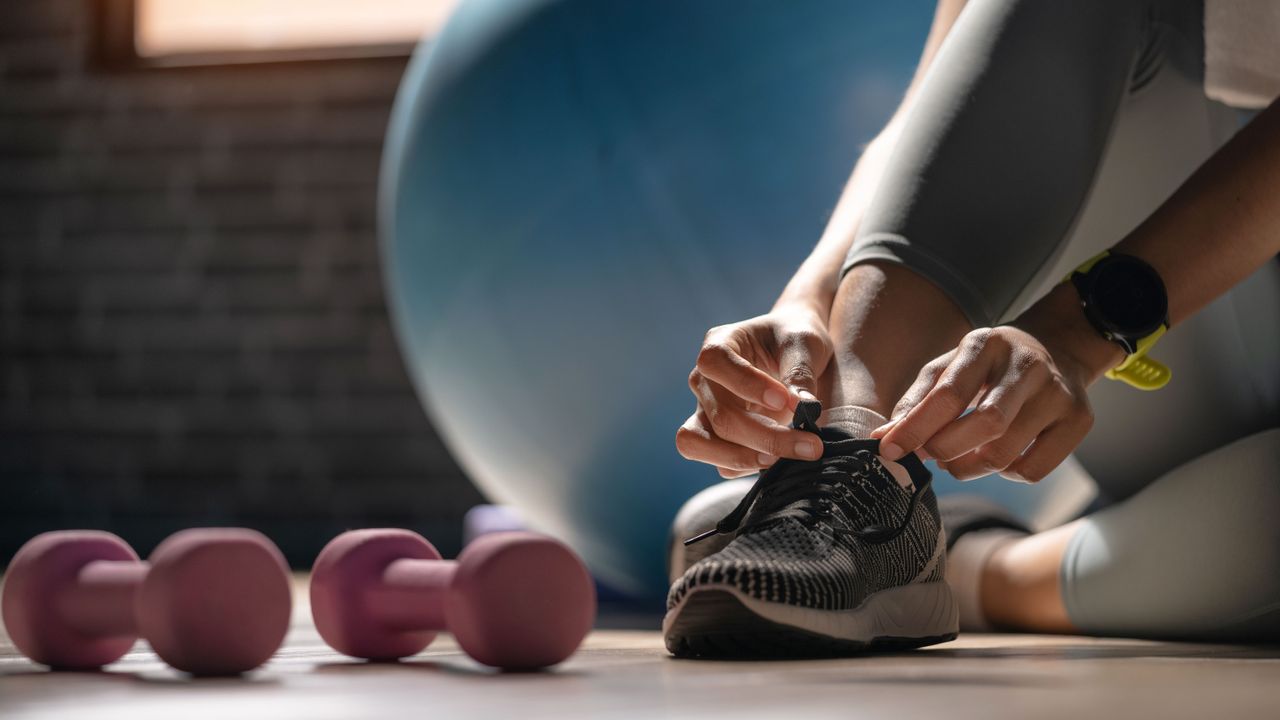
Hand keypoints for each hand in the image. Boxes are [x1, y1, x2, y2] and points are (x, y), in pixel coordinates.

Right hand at [676, 306, 833, 477]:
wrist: (794, 352)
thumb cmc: (795, 339)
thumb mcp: (805, 343)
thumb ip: (801, 372)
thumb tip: (803, 410)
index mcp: (718, 345)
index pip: (715, 363)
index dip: (747, 384)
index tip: (786, 400)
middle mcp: (703, 380)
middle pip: (719, 415)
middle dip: (766, 436)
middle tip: (811, 445)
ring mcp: (705, 411)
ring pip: (699, 444)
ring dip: (744, 458)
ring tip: (783, 460)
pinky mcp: (716, 438)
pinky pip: (720, 463)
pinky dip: (747, 467)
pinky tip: (778, 461)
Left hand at [870, 325, 1097, 482]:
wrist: (1056, 348)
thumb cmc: (988, 366)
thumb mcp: (951, 367)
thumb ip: (918, 399)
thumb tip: (884, 437)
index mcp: (986, 345)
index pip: (948, 394)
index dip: (915, 427)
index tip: (888, 449)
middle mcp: (1028, 366)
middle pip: (986, 424)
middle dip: (946, 449)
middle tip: (930, 456)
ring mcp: (1059, 393)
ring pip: (1007, 453)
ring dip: (970, 467)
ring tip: (956, 459)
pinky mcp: (1080, 420)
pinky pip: (1033, 469)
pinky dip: (1005, 474)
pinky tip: (996, 457)